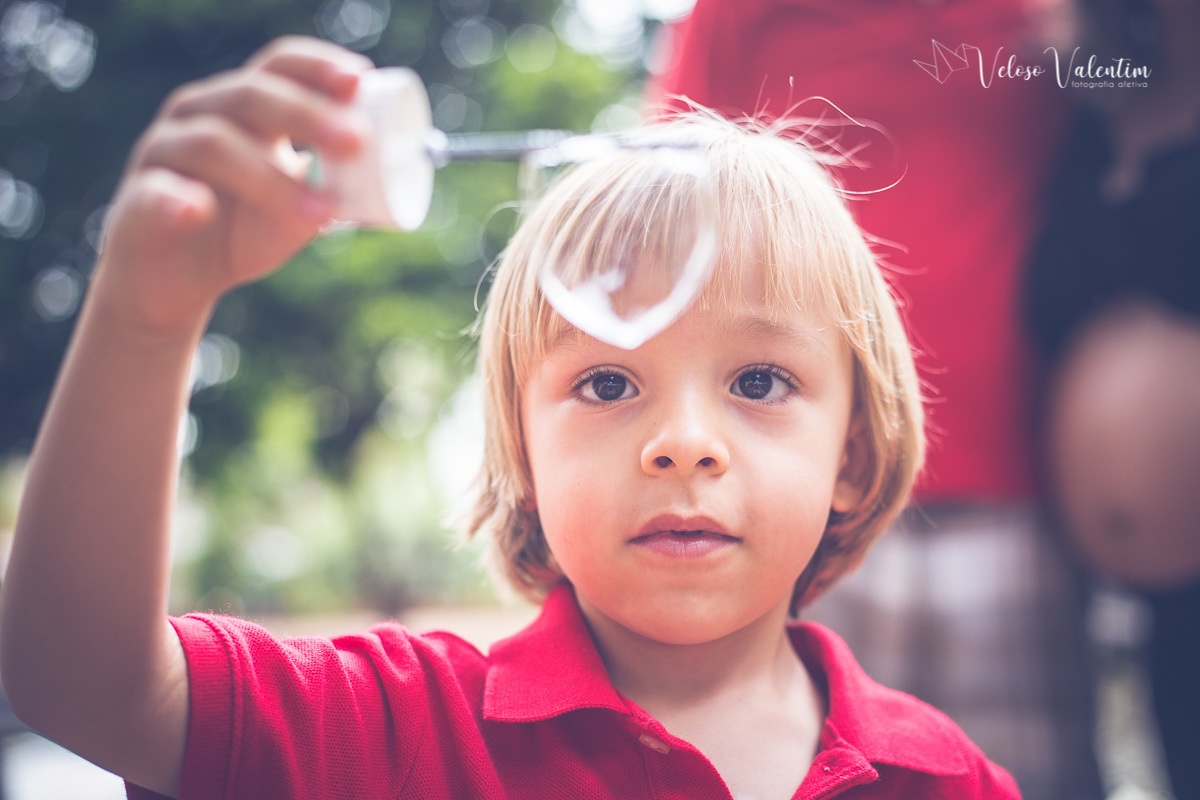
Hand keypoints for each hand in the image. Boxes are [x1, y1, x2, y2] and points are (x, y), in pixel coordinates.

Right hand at [93, 36, 371, 332]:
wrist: (177, 284)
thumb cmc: (242, 232)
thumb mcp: (299, 207)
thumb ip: (336, 188)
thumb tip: (389, 175)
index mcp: (242, 108)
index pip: (278, 65)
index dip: (317, 67)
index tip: (360, 81)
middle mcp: (198, 116)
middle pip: (250, 96)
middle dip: (307, 115)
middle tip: (356, 142)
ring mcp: (162, 154)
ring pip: (213, 145)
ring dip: (272, 178)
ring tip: (321, 212)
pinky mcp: (137, 202)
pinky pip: (157, 193)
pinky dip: (179, 199)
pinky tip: (201, 209)